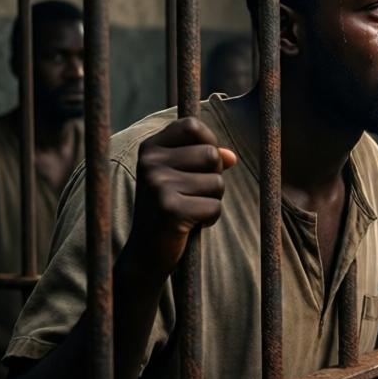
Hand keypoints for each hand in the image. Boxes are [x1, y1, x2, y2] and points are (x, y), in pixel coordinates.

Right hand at [131, 117, 237, 271]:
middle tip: (192, 194)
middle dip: (213, 177)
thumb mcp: (183, 176)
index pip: (192, 126)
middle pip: (211, 155)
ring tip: (189, 209)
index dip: (208, 142)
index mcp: (150, 148)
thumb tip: (231, 157)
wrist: (146, 251)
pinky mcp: (170, 209)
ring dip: (211, 200)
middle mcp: (150, 163)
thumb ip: (206, 160)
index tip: (201, 164)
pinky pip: (214, 207)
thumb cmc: (170, 207)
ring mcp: (157, 185)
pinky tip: (189, 224)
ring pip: (217, 183)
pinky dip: (209, 218)